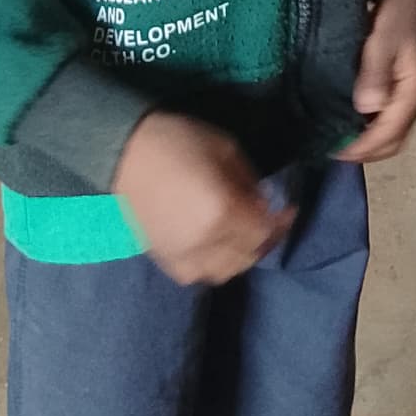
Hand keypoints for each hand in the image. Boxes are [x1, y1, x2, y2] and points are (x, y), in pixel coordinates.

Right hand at [113, 111, 290, 284]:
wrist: (125, 153)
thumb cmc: (179, 141)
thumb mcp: (227, 149)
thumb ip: (250, 182)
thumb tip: (264, 204)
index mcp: (222, 212)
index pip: (264, 232)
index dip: (282, 222)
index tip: (290, 208)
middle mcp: (205, 243)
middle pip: (249, 255)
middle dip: (265, 238)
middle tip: (270, 219)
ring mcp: (183, 257)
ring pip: (226, 271)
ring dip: (242, 254)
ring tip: (245, 233)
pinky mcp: (165, 262)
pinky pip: (199, 275)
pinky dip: (215, 264)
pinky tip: (217, 244)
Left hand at [336, 0, 415, 162]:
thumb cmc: (398, 11)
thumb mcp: (384, 36)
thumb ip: (375, 71)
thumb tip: (366, 108)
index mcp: (415, 91)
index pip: (389, 134)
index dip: (362, 147)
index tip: (333, 151)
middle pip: (392, 140)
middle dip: (364, 150)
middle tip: (331, 149)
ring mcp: (410, 93)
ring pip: (390, 130)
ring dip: (366, 140)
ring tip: (337, 138)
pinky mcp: (402, 86)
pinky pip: (386, 116)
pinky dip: (368, 125)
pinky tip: (349, 120)